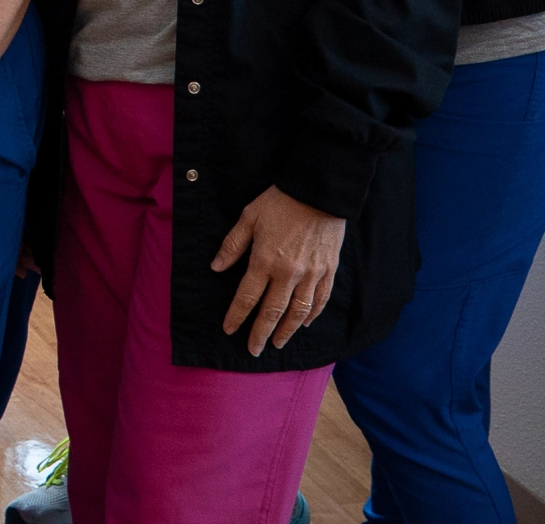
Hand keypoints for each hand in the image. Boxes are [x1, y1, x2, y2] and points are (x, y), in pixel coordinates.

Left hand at [213, 186, 346, 355]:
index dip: (236, 316)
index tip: (228, 330)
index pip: (247, 297)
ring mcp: (311, 274)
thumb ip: (232, 245)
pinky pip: (321, 299)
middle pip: (273, 312)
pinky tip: (305, 324)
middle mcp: (288, 273)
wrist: (318, 192)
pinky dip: (313, 315)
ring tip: (277, 343)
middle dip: (261, 333)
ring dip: (287, 331)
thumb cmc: (279, 202)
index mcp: (264, 261)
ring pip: (299, 312)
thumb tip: (215, 267)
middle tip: (254, 350)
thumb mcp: (248, 218)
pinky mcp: (328, 270)